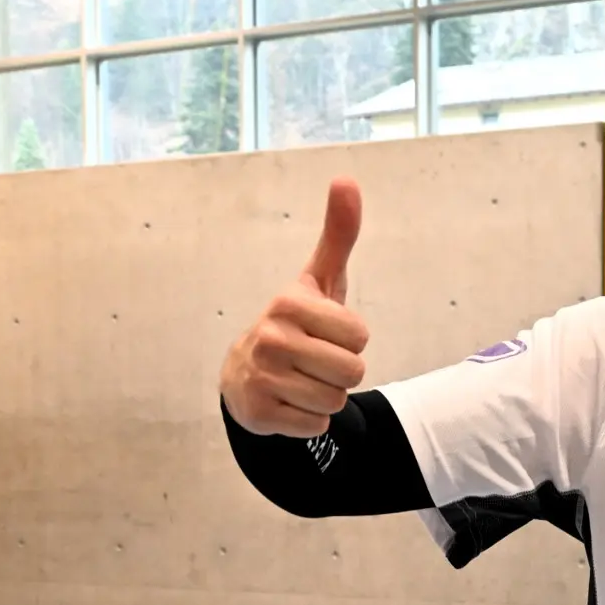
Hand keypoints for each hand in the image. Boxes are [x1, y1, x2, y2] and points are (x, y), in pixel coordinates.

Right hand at [220, 180, 369, 437]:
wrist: (244, 376)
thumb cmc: (296, 323)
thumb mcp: (319, 279)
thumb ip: (338, 234)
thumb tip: (346, 179)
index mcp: (289, 303)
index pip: (360, 337)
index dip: (351, 339)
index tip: (325, 332)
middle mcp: (271, 338)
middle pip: (352, 371)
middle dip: (342, 371)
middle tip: (315, 361)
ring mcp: (262, 377)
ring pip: (335, 401)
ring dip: (326, 396)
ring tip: (301, 380)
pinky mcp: (260, 414)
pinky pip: (316, 425)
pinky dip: (309, 420)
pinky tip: (289, 401)